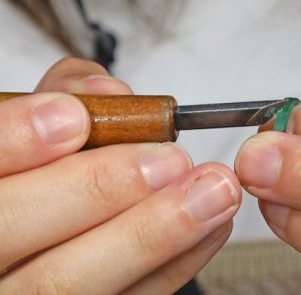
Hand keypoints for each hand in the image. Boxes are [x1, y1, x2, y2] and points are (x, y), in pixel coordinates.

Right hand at [0, 58, 240, 293]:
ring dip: (154, 233)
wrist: (49, 233)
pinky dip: (175, 262)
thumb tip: (108, 91)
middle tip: (170, 160)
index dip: (15, 142)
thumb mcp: (36, 122)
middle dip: (100, 189)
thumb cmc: (46, 167)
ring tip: (213, 192)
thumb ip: (62, 95)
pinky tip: (213, 225)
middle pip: (13, 233)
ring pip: (67, 282)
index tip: (74, 117)